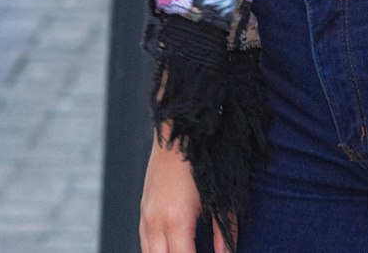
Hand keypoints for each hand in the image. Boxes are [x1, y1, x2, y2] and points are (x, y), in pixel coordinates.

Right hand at [140, 132, 228, 252]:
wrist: (180, 128)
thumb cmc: (204, 159)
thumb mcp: (220, 195)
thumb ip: (224, 230)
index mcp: (176, 220)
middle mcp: (155, 221)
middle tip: (194, 250)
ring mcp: (145, 215)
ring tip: (187, 247)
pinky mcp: (142, 207)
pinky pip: (144, 241)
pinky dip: (156, 250)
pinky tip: (172, 247)